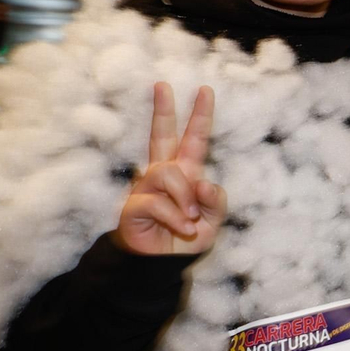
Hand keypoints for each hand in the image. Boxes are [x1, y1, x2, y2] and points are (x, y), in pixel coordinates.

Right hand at [117, 82, 226, 255]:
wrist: (161, 266)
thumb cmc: (185, 241)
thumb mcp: (212, 222)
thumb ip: (216, 202)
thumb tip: (205, 183)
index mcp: (186, 173)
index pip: (193, 140)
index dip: (200, 117)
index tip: (205, 90)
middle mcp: (163, 174)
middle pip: (161, 136)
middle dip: (163, 110)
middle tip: (162, 84)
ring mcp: (146, 188)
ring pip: (167, 173)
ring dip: (184, 198)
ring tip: (190, 219)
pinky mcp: (133, 206)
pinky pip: (156, 202)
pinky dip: (175, 217)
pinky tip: (181, 229)